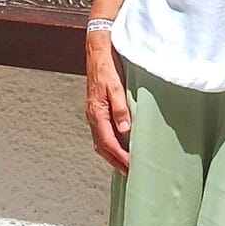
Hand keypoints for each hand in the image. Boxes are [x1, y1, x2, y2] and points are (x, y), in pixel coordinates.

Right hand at [85, 32, 131, 173]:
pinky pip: (102, 133)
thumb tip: (125, 131)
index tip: (131, 167)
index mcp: (97, 112)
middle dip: (115, 162)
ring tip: (125, 165)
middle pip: (102, 147)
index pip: (108, 142)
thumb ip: (120, 108)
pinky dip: (109, 144)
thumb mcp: (116, 86)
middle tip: (129, 173)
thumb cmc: (107, 67)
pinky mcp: (97, 110)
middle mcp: (93, 116)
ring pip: (101, 142)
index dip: (120, 156)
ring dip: (112, 155)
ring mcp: (93, 114)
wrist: (97, 52)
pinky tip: (119, 145)